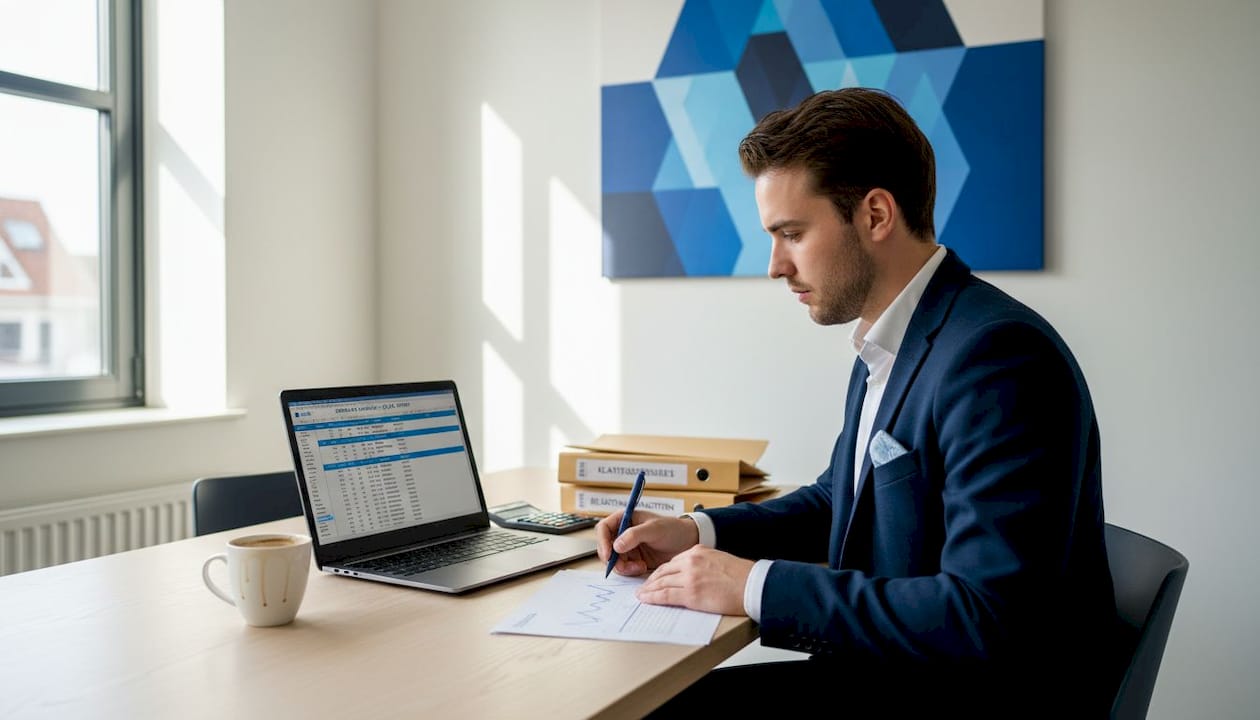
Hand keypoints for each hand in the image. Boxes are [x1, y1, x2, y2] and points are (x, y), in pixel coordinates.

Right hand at [596, 511, 698, 576]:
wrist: (687, 543)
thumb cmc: (673, 529)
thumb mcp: (654, 529)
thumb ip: (634, 535)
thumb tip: (616, 545)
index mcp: (625, 519)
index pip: (604, 528)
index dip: (602, 542)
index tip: (609, 555)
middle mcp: (623, 533)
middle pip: (606, 547)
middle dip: (613, 559)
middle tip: (624, 567)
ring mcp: (628, 547)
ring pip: (614, 560)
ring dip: (623, 567)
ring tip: (639, 566)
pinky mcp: (634, 559)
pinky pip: (624, 568)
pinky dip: (630, 571)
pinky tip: (642, 567)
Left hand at [635, 545, 752, 615]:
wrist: (752, 585)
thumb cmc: (742, 576)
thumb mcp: (719, 560)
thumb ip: (703, 564)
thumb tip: (695, 575)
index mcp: (698, 551)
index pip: (673, 562)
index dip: (661, 572)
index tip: (655, 578)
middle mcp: (691, 561)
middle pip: (663, 571)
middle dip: (651, 580)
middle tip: (643, 587)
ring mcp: (689, 577)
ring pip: (661, 583)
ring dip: (648, 589)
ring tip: (640, 595)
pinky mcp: (691, 593)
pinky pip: (665, 595)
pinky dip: (653, 597)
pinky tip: (646, 599)